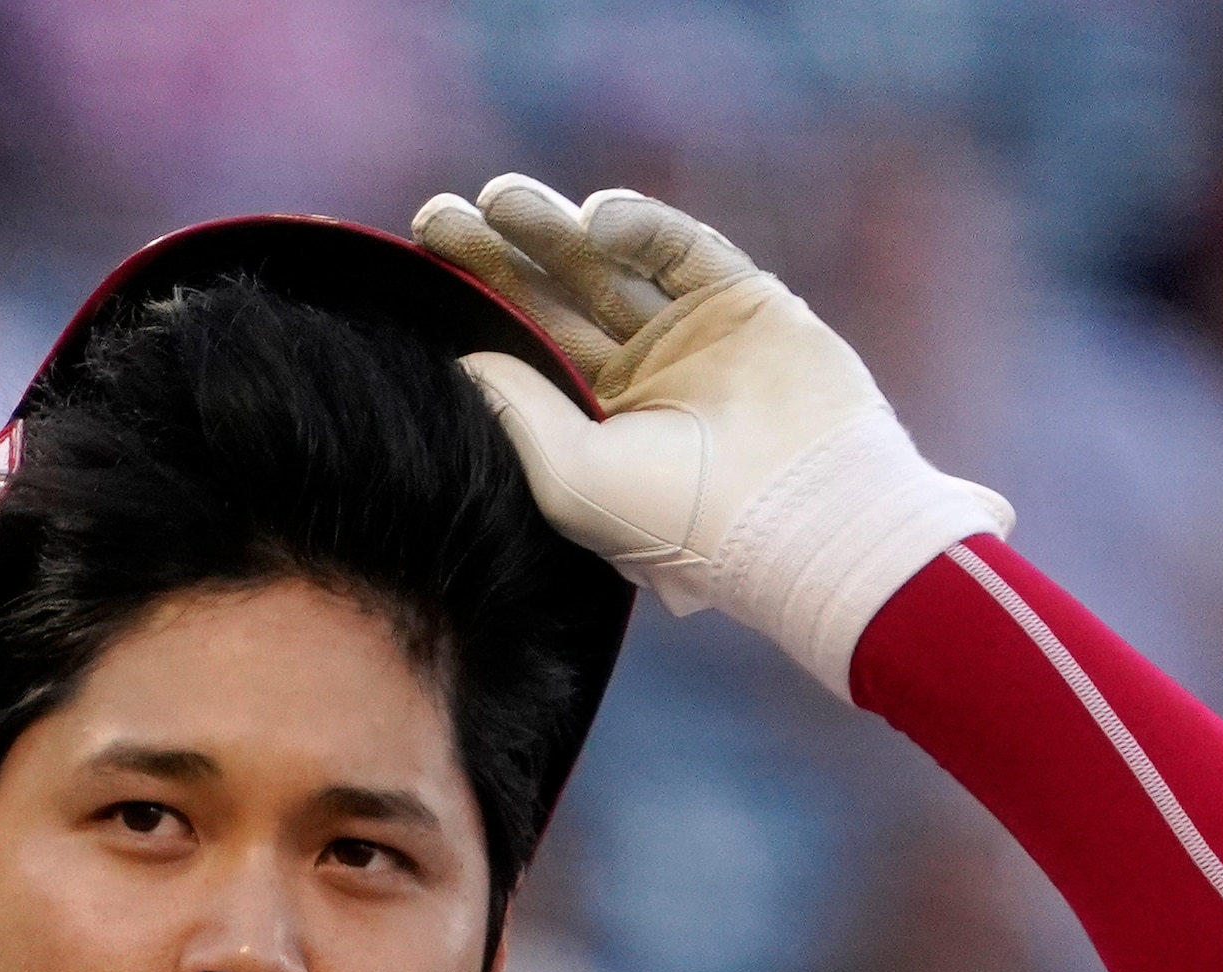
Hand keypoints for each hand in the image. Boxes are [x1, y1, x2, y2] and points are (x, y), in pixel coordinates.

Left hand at [409, 174, 1010, 698]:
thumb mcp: (571, 476)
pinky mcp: (741, 300)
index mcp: (591, 432)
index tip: (420, 266)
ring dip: (552, 227)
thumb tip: (458, 356)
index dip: (472, 304)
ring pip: (606, 265)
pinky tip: (595, 220)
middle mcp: (637, 383)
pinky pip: (680, 246)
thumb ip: (513, 410)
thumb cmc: (679, 521)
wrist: (802, 516)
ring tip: (499, 198)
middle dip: (496, 254)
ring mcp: (689, 338)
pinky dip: (638, 225)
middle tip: (437, 216)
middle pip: (551, 299)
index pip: (519, 351)